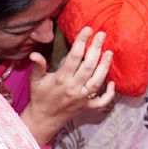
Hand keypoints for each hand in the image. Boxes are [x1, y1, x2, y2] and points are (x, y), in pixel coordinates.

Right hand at [23, 27, 114, 144]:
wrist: (43, 119)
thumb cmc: (39, 96)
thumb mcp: (35, 80)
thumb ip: (38, 66)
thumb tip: (34, 53)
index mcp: (61, 79)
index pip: (74, 57)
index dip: (81, 42)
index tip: (88, 29)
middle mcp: (74, 88)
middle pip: (88, 66)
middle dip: (96, 49)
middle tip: (102, 35)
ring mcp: (82, 98)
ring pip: (97, 81)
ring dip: (105, 67)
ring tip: (110, 52)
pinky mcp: (87, 107)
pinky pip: (102, 102)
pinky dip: (109, 94)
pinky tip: (113, 82)